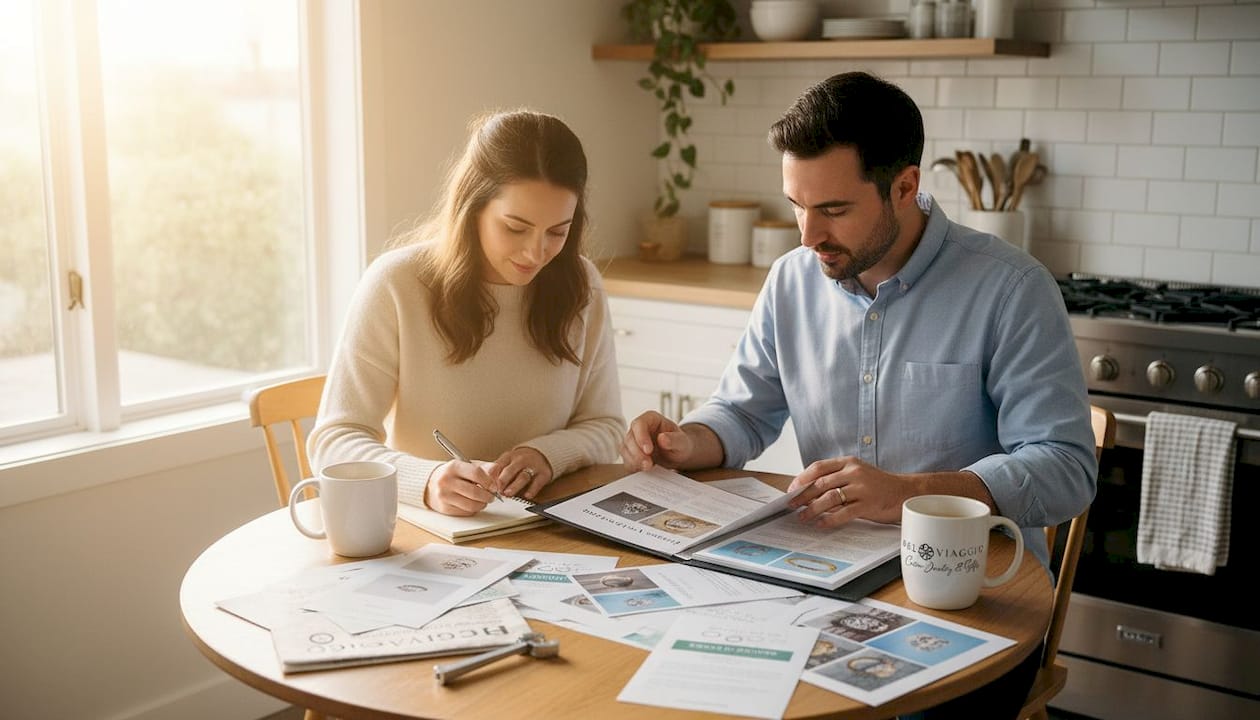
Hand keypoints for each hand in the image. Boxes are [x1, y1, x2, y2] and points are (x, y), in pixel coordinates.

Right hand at [425, 459, 499, 515]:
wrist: (431, 484)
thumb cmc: (453, 474)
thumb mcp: (468, 465)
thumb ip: (485, 467)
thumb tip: (497, 471)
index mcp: (454, 467)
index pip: (476, 474)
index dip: (489, 481)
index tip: (494, 486)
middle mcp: (446, 481)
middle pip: (475, 492)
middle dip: (488, 496)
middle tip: (492, 496)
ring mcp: (444, 496)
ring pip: (472, 505)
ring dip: (482, 504)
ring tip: (483, 500)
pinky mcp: (445, 509)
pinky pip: (466, 512)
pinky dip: (473, 509)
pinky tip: (472, 503)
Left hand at [491, 447, 551, 499]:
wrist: (540, 455)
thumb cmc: (518, 463)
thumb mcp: (506, 462)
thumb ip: (496, 472)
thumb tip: (482, 484)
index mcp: (509, 457)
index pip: (499, 464)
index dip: (492, 475)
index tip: (487, 484)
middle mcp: (521, 460)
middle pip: (511, 469)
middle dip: (503, 480)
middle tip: (497, 489)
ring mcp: (533, 467)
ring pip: (523, 476)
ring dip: (515, 486)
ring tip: (508, 493)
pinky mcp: (543, 474)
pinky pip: (538, 482)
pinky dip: (532, 489)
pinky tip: (527, 495)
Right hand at [619, 411, 693, 470]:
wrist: (677, 454)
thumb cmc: (680, 444)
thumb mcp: (682, 442)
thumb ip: (674, 439)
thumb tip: (662, 438)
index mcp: (651, 419)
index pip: (639, 424)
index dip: (641, 437)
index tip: (649, 451)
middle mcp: (639, 428)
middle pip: (630, 438)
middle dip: (637, 453)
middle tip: (648, 465)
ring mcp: (633, 441)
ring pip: (625, 450)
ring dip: (634, 461)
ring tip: (648, 468)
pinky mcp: (631, 454)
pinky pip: (627, 460)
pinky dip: (634, 466)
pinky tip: (643, 470)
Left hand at [786, 456, 910, 527]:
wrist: (904, 492)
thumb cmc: (877, 485)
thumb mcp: (857, 474)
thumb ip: (836, 478)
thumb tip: (808, 491)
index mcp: (848, 462)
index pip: (819, 467)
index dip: (802, 478)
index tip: (791, 489)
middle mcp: (854, 472)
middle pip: (821, 483)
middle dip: (802, 495)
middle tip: (791, 505)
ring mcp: (862, 488)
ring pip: (829, 498)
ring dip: (812, 509)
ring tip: (803, 517)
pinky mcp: (868, 504)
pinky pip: (843, 513)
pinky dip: (829, 520)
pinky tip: (821, 524)